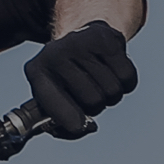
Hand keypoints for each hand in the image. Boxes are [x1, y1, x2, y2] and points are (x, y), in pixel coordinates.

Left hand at [25, 21, 136, 138]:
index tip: (79, 126)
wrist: (82, 36)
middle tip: (89, 93)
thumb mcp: (53, 97)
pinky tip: (112, 71)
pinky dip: (125, 82)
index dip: (68, 120)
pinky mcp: (107, 38)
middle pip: (92, 101)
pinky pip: (127, 77)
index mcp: (36, 71)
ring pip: (112, 91)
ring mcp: (81, 43)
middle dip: (96, 106)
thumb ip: (61, 124)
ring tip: (99, 80)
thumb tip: (83, 127)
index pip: (52, 102)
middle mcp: (55, 53)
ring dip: (111, 95)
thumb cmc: (66, 77)